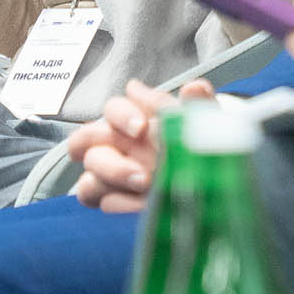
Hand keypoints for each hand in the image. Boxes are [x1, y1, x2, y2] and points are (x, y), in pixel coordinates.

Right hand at [67, 77, 214, 212]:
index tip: (141, 126)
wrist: (208, 175)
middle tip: (141, 166)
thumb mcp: (202, 122)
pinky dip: (120, 203)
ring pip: (88, 173)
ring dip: (114, 176)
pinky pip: (102, 200)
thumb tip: (193, 89)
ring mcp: (111, 174)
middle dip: (109, 158)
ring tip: (145, 183)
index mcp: (130, 119)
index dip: (121, 115)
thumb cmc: (196, 141)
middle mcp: (114, 144)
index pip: (111, 109)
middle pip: (84, 140)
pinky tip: (144, 204)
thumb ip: (198, 103)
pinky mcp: (115, 199)